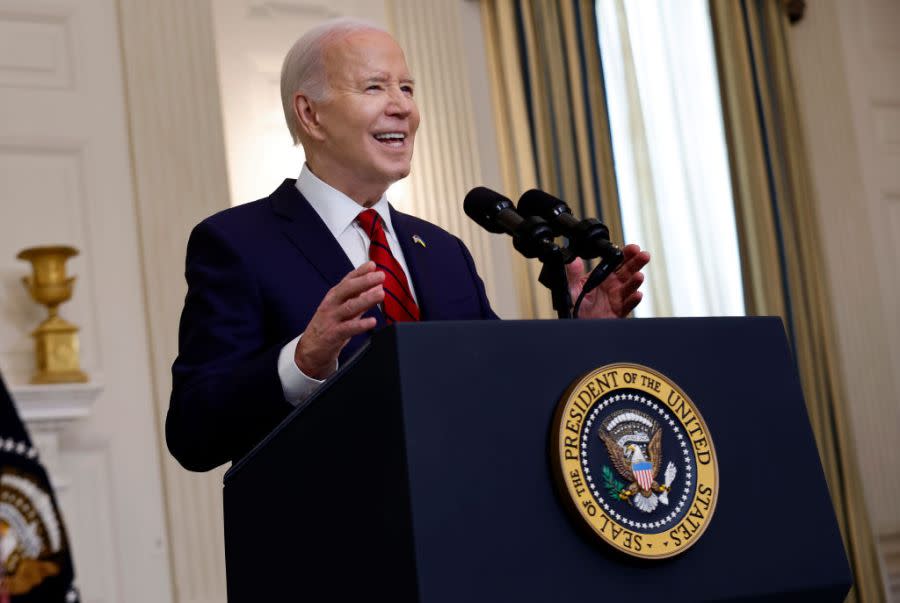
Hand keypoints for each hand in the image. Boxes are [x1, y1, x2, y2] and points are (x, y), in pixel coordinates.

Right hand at [296, 262, 384, 378]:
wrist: (310, 350)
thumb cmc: (328, 327)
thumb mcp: (344, 309)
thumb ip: (361, 298)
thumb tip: (378, 286)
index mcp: (334, 297)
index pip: (348, 280)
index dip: (360, 272)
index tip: (372, 265)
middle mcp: (332, 305)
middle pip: (347, 290)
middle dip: (364, 281)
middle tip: (380, 276)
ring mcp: (331, 319)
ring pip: (349, 307)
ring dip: (366, 300)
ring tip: (380, 294)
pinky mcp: (333, 335)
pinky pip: (348, 329)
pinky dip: (360, 325)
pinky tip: (372, 321)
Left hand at [567, 244, 649, 318]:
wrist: (578, 323)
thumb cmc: (577, 305)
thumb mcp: (572, 287)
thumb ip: (573, 274)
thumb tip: (573, 260)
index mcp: (604, 276)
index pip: (617, 262)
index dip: (626, 254)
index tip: (632, 248)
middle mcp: (613, 286)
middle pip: (628, 272)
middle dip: (636, 263)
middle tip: (643, 255)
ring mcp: (617, 298)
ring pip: (629, 288)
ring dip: (635, 282)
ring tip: (638, 276)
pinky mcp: (618, 311)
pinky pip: (627, 306)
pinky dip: (633, 301)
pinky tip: (637, 295)